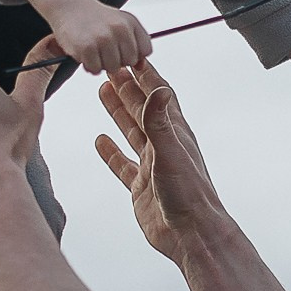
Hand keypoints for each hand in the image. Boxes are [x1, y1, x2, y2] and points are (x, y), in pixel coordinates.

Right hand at [47, 0, 153, 73]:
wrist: (69, 6)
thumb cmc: (95, 18)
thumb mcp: (120, 23)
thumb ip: (135, 43)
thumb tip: (141, 66)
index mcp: (131, 22)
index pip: (145, 50)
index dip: (134, 53)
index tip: (122, 48)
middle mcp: (120, 29)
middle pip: (129, 61)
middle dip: (117, 59)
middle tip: (104, 49)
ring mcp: (103, 38)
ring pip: (112, 68)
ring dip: (101, 63)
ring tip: (94, 49)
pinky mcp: (87, 47)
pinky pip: (95, 69)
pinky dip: (89, 65)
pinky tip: (85, 52)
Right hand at [95, 61, 229, 262]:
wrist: (190, 235)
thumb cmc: (188, 196)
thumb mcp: (170, 153)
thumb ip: (159, 121)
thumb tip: (158, 87)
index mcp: (175, 133)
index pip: (159, 95)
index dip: (146, 75)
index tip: (132, 55)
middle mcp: (164, 146)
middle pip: (142, 109)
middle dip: (127, 87)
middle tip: (110, 66)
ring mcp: (152, 166)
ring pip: (132, 132)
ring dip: (118, 112)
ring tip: (103, 92)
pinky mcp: (141, 186)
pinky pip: (122, 164)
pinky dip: (110, 152)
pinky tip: (100, 141)